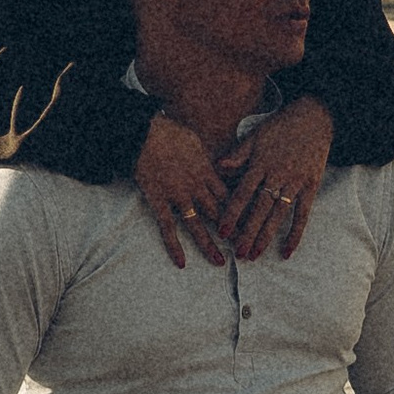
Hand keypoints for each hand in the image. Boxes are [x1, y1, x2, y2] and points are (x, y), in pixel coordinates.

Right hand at [134, 113, 229, 267]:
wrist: (144, 133)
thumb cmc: (169, 132)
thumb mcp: (195, 141)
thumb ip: (205, 157)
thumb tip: (213, 163)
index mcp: (207, 171)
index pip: (229, 196)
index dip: (240, 211)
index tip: (249, 223)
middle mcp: (196, 187)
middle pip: (219, 213)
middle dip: (232, 231)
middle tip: (243, 246)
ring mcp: (178, 196)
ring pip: (198, 225)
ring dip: (209, 245)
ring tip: (219, 262)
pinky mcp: (159, 202)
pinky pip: (168, 228)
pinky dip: (174, 246)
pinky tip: (181, 262)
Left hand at [216, 94, 332, 260]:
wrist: (315, 117)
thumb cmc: (281, 126)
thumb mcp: (256, 135)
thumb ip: (238, 154)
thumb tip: (218, 167)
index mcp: (260, 164)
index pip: (242, 194)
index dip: (232, 214)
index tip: (222, 232)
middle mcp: (277, 175)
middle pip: (259, 209)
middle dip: (247, 233)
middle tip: (238, 253)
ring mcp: (295, 182)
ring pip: (278, 214)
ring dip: (266, 236)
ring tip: (255, 254)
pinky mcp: (311, 186)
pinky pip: (302, 214)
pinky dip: (295, 233)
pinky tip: (286, 250)